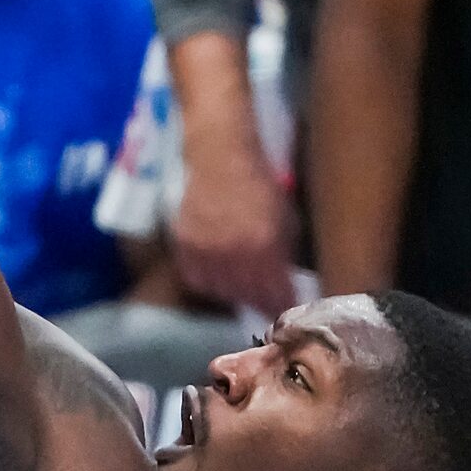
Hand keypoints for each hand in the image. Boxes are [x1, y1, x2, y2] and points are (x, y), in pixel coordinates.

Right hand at [173, 137, 300, 318]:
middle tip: (264, 302)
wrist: (219, 160)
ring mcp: (206, 251)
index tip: (286, 310)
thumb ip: (284, 252)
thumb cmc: (259, 185)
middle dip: (260, 301)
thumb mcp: (285, 217)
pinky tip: (217, 275)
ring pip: (221, 292)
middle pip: (248, 297)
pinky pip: (197, 278)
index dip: (283, 305)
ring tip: (241, 287)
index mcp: (265, 246)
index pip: (276, 293)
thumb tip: (285, 281)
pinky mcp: (185, 246)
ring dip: (234, 293)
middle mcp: (234, 254)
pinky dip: (208, 282)